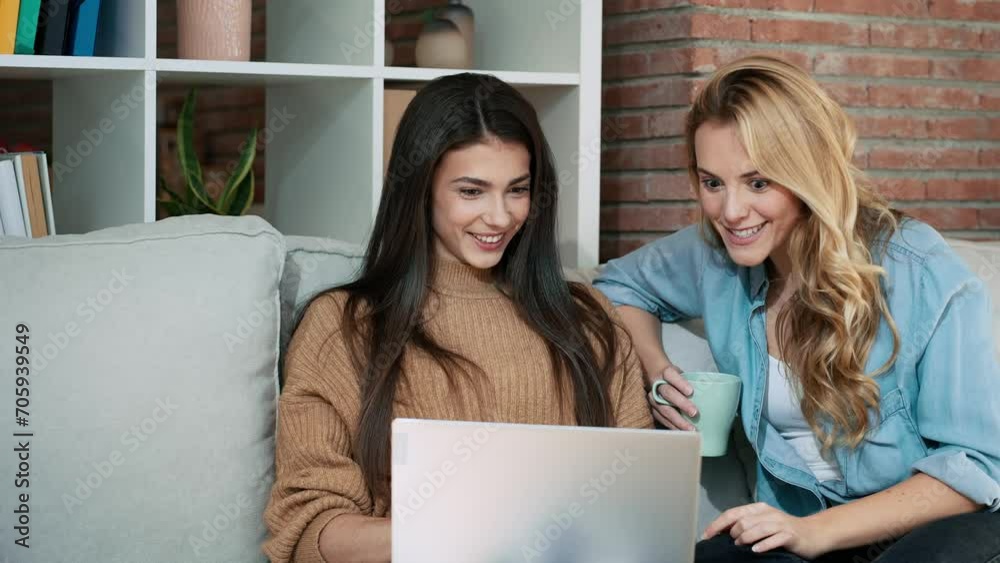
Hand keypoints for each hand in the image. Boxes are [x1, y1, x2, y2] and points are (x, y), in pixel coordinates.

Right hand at [645, 364, 696, 430]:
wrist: (655, 380)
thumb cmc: (674, 378)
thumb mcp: (681, 374)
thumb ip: (691, 382)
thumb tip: (711, 391)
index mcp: (665, 373)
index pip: (671, 375)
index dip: (680, 383)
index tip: (691, 391)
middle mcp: (657, 386)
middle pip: (668, 393)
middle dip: (681, 403)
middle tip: (694, 413)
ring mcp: (653, 399)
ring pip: (664, 409)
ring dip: (678, 420)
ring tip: (691, 429)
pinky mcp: (653, 410)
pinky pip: (662, 419)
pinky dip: (673, 426)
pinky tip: (683, 433)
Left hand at [702, 502, 827, 558]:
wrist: (814, 533)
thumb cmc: (784, 530)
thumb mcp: (763, 523)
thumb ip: (745, 524)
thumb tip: (721, 531)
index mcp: (758, 509)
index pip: (732, 513)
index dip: (717, 524)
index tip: (706, 536)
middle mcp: (768, 513)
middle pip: (743, 521)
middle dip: (733, 533)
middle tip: (733, 543)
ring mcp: (780, 523)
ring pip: (757, 528)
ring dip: (745, 538)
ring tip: (741, 546)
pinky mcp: (791, 535)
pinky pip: (775, 539)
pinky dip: (763, 545)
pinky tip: (756, 551)